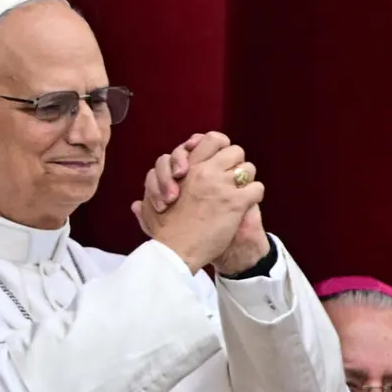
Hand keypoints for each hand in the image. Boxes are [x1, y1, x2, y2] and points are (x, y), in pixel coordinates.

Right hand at [131, 136, 263, 273]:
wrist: (176, 252)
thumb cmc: (163, 232)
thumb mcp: (150, 211)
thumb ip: (146, 203)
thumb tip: (135, 205)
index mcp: (188, 168)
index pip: (211, 139)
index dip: (218, 147)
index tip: (215, 161)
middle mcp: (206, 172)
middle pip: (234, 150)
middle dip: (234, 163)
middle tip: (230, 178)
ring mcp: (223, 186)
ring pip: (248, 168)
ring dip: (245, 180)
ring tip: (238, 194)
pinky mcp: (236, 202)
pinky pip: (256, 189)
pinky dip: (253, 197)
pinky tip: (244, 207)